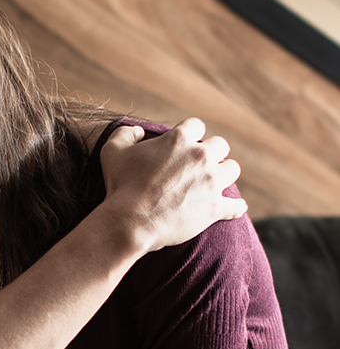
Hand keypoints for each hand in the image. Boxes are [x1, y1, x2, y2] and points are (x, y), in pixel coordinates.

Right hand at [100, 118, 246, 252]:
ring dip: (224, 174)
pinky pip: (236, 205)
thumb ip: (125, 133)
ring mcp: (211, 183)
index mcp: (179, 139)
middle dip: (212, 153)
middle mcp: (201, 156)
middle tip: (200, 165)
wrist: (130, 222)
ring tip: (214, 182)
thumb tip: (138, 131)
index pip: (196, 126)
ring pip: (232, 169)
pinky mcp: (215, 208)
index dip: (190, 134)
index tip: (184, 144)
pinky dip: (235, 206)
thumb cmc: (119, 186)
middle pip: (220, 145)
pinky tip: (234, 207)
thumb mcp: (112, 152)